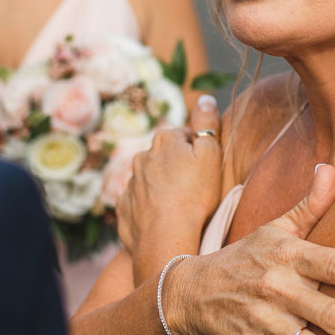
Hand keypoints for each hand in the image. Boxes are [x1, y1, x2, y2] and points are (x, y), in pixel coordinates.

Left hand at [116, 94, 225, 256]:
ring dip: (162, 187)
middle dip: (176, 166)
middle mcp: (142, 157)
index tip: (206, 167)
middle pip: (164, 157)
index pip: (184, 136)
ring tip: (179, 205)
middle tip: (195, 187)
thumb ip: (207, 123)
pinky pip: (139, 203)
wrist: (166, 237)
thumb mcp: (210, 155)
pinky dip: (149, 208)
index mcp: (164, 141)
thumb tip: (205, 97)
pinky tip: (162, 219)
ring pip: (150, 179)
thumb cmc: (195, 195)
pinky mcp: (124, 208)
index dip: (198, 150)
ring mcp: (131, 183)